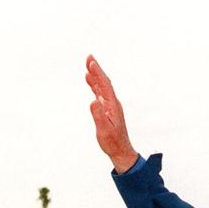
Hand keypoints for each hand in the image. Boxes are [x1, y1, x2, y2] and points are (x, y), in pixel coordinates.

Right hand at [85, 55, 139, 173]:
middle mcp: (112, 102)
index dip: (98, 74)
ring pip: (102, 86)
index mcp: (113, 105)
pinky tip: (89, 81)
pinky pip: (100, 93)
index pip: (105, 85)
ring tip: (88, 65)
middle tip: (89, 57)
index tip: (91, 63)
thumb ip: (98, 116)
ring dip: (95, 75)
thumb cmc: (112, 142)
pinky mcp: (107, 109)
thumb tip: (93, 101)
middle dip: (96, 69)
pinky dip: (94, 85)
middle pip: (104, 82)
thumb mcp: (104, 130)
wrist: (120, 150)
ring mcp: (110, 105)